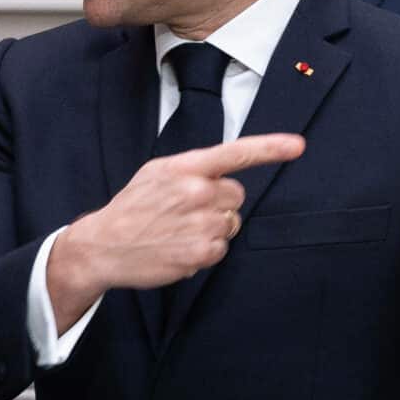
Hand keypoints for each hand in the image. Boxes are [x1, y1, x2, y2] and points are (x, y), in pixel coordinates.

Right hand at [44, 133, 306, 326]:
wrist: (103, 245)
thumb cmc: (132, 207)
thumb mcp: (156, 173)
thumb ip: (192, 168)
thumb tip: (222, 174)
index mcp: (185, 168)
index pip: (235, 153)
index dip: (270, 148)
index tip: (297, 146)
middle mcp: (196, 192)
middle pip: (236, 195)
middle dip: (219, 203)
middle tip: (187, 211)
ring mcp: (200, 223)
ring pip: (231, 223)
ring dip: (213, 228)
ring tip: (179, 230)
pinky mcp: (200, 252)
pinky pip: (221, 249)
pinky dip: (204, 251)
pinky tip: (179, 247)